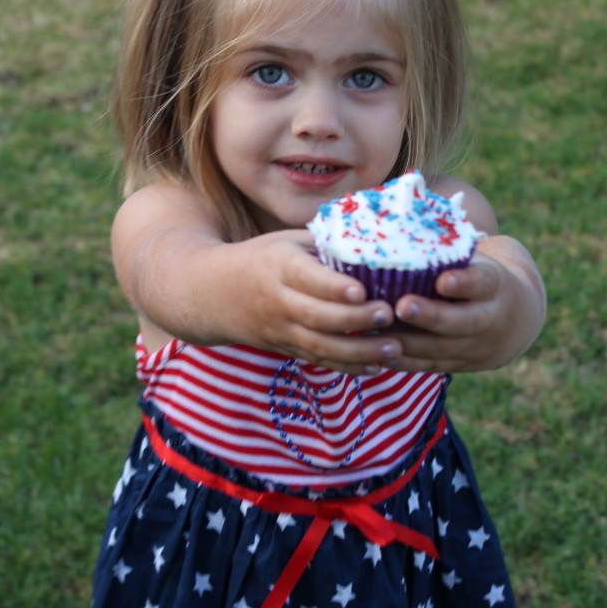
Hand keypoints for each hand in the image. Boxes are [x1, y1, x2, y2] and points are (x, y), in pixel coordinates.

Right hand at [227, 230, 402, 373]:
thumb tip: (372, 240)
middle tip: (389, 315)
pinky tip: (375, 366)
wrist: (212, 294)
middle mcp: (277, 301)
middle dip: (355, 319)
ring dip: (359, 351)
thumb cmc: (259, 259)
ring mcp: (280, 330)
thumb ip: (323, 243)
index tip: (362, 290)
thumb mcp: (284, 240)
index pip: (307, 278)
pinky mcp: (284, 349)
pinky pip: (317, 360)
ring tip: (394, 348)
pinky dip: (347, 366)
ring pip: (320, 346)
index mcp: (278, 266)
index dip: (333, 287)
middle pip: (317, 316)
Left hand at [390, 239, 545, 373]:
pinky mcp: (461, 364)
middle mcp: (490, 318)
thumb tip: (398, 222)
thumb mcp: (477, 261)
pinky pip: (431, 366)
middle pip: (461, 322)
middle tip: (401, 306)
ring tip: (378, 331)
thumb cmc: (480, 278)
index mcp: (494, 285)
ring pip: (442, 348)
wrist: (517, 319)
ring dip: (409, 342)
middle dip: (430, 316)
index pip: (481, 282)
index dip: (463, 283)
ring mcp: (476, 346)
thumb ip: (448, 252)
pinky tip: (381, 353)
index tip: (442, 280)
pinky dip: (406, 361)